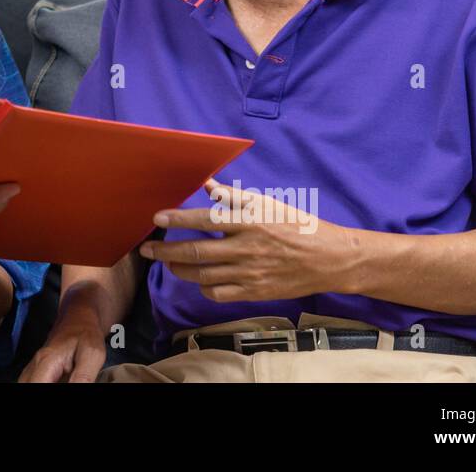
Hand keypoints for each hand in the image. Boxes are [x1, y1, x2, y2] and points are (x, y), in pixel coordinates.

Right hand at [19, 311, 107, 382]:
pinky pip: (31, 384)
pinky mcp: (35, 373)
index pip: (37, 386)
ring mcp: (32, 370)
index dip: (45, 393)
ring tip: (64, 382)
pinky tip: (52, 382)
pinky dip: (40, 384)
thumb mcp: (92, 354)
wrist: (77, 319)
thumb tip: (76, 390)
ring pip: (25, 385)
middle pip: (25, 386)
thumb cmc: (85, 334)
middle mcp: (34, 367)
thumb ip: (84, 377)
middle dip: (41, 390)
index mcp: (46, 362)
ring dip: (40, 386)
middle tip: (65, 383)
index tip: (64, 384)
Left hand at [137, 177, 354, 302]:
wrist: (329, 259)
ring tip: (166, 262)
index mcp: (250, 221)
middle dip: (165, 251)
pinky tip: (198, 279)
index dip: (178, 219)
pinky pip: (218, 293)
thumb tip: (207, 182)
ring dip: (179, 269)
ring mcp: (250, 273)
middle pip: (196, 251)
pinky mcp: (254, 292)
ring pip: (202, 275)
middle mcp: (247, 248)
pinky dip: (202, 287)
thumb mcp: (267, 204)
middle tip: (146, 249)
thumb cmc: (296, 226)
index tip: (157, 219)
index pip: (205, 219)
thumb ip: (233, 196)